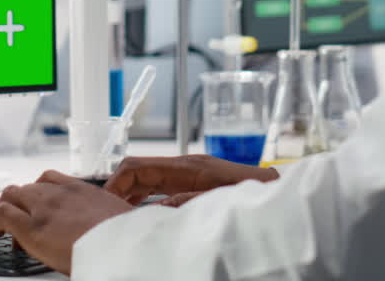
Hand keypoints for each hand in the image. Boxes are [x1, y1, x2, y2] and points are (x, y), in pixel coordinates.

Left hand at [0, 170, 133, 274]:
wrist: (124, 246)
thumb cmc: (125, 238)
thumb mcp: (118, 218)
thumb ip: (104, 217)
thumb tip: (106, 226)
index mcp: (81, 190)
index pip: (50, 179)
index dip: (37, 191)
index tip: (35, 202)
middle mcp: (59, 194)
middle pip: (27, 187)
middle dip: (17, 199)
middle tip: (14, 215)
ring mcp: (43, 208)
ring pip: (11, 196)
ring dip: (4, 207)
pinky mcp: (31, 227)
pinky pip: (2, 215)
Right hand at [104, 155, 278, 204]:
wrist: (282, 196)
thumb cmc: (257, 199)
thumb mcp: (219, 203)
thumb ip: (187, 202)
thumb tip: (154, 206)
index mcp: (188, 167)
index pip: (137, 167)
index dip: (115, 184)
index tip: (103, 204)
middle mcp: (186, 167)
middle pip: (138, 172)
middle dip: (117, 190)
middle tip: (103, 214)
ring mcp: (190, 174)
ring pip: (147, 180)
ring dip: (129, 195)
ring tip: (115, 217)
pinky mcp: (196, 184)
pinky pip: (161, 187)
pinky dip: (144, 199)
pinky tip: (139, 215)